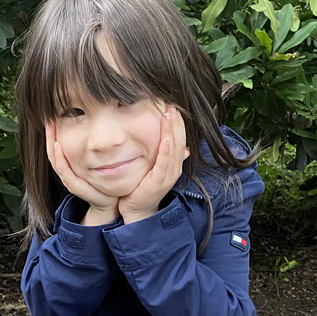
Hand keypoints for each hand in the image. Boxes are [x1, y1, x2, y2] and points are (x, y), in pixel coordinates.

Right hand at [45, 121, 119, 224]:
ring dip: (51, 142)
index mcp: (69, 165)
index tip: (53, 114)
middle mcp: (67, 171)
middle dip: (49, 133)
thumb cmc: (104, 180)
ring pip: (55, 159)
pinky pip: (64, 171)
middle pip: (52, 149)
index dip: (53, 131)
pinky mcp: (75, 186)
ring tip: (50, 126)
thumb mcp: (98, 160)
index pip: (56, 145)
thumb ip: (94, 146)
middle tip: (48, 117)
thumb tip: (94, 121)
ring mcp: (69, 179)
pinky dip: (59, 158)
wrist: (110, 202)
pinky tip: (58, 145)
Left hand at [119, 105, 189, 223]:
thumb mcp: (153, 169)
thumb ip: (161, 156)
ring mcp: (168, 175)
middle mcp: (174, 168)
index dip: (177, 123)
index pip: (179, 139)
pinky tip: (165, 138)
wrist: (137, 210)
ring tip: (169, 115)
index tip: (173, 107)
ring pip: (173, 149)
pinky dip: (166, 150)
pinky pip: (164, 163)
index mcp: (173, 164)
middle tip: (172, 105)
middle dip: (176, 123)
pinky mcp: (159, 181)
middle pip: (179, 141)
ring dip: (172, 131)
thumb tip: (175, 143)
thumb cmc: (142, 189)